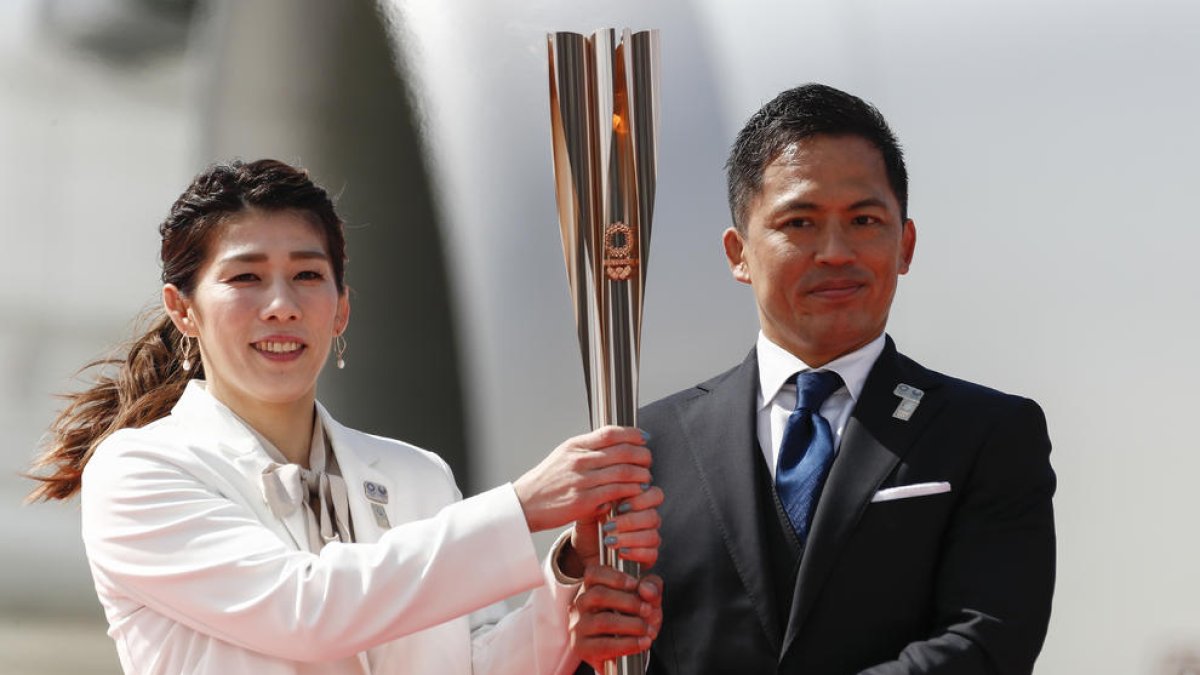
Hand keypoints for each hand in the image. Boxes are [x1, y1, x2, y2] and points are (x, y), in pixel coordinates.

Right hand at [514, 426, 650, 532]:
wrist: (525, 504)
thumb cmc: (546, 482)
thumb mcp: (563, 456)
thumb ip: (587, 451)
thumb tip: (613, 447)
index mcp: (575, 446)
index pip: (610, 433)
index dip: (633, 434)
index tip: (644, 438)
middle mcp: (579, 460)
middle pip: (622, 451)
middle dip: (642, 455)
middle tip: (648, 460)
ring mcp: (582, 480)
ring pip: (624, 471)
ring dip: (641, 474)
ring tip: (646, 477)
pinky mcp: (584, 500)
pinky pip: (616, 491)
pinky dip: (631, 490)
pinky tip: (636, 492)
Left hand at [564, 485, 663, 576]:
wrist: (585, 549)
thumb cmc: (590, 525)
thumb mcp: (590, 510)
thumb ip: (600, 501)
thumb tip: (609, 502)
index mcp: (639, 502)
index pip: (655, 495)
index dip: (641, 500)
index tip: (619, 506)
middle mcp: (647, 519)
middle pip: (654, 516)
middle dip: (631, 521)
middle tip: (609, 526)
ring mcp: (649, 538)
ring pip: (652, 536)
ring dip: (629, 538)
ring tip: (609, 541)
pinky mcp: (648, 557)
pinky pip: (652, 554)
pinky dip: (635, 553)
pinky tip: (620, 553)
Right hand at [570, 565, 662, 670]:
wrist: (627, 653)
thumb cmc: (635, 619)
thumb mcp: (648, 599)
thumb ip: (652, 588)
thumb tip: (646, 589)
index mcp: (593, 586)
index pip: (593, 573)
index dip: (614, 577)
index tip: (635, 584)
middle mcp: (581, 604)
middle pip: (598, 595)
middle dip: (628, 602)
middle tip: (648, 610)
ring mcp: (579, 626)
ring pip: (602, 621)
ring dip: (632, 625)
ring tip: (648, 630)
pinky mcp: (581, 648)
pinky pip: (604, 645)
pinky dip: (628, 644)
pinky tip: (643, 642)